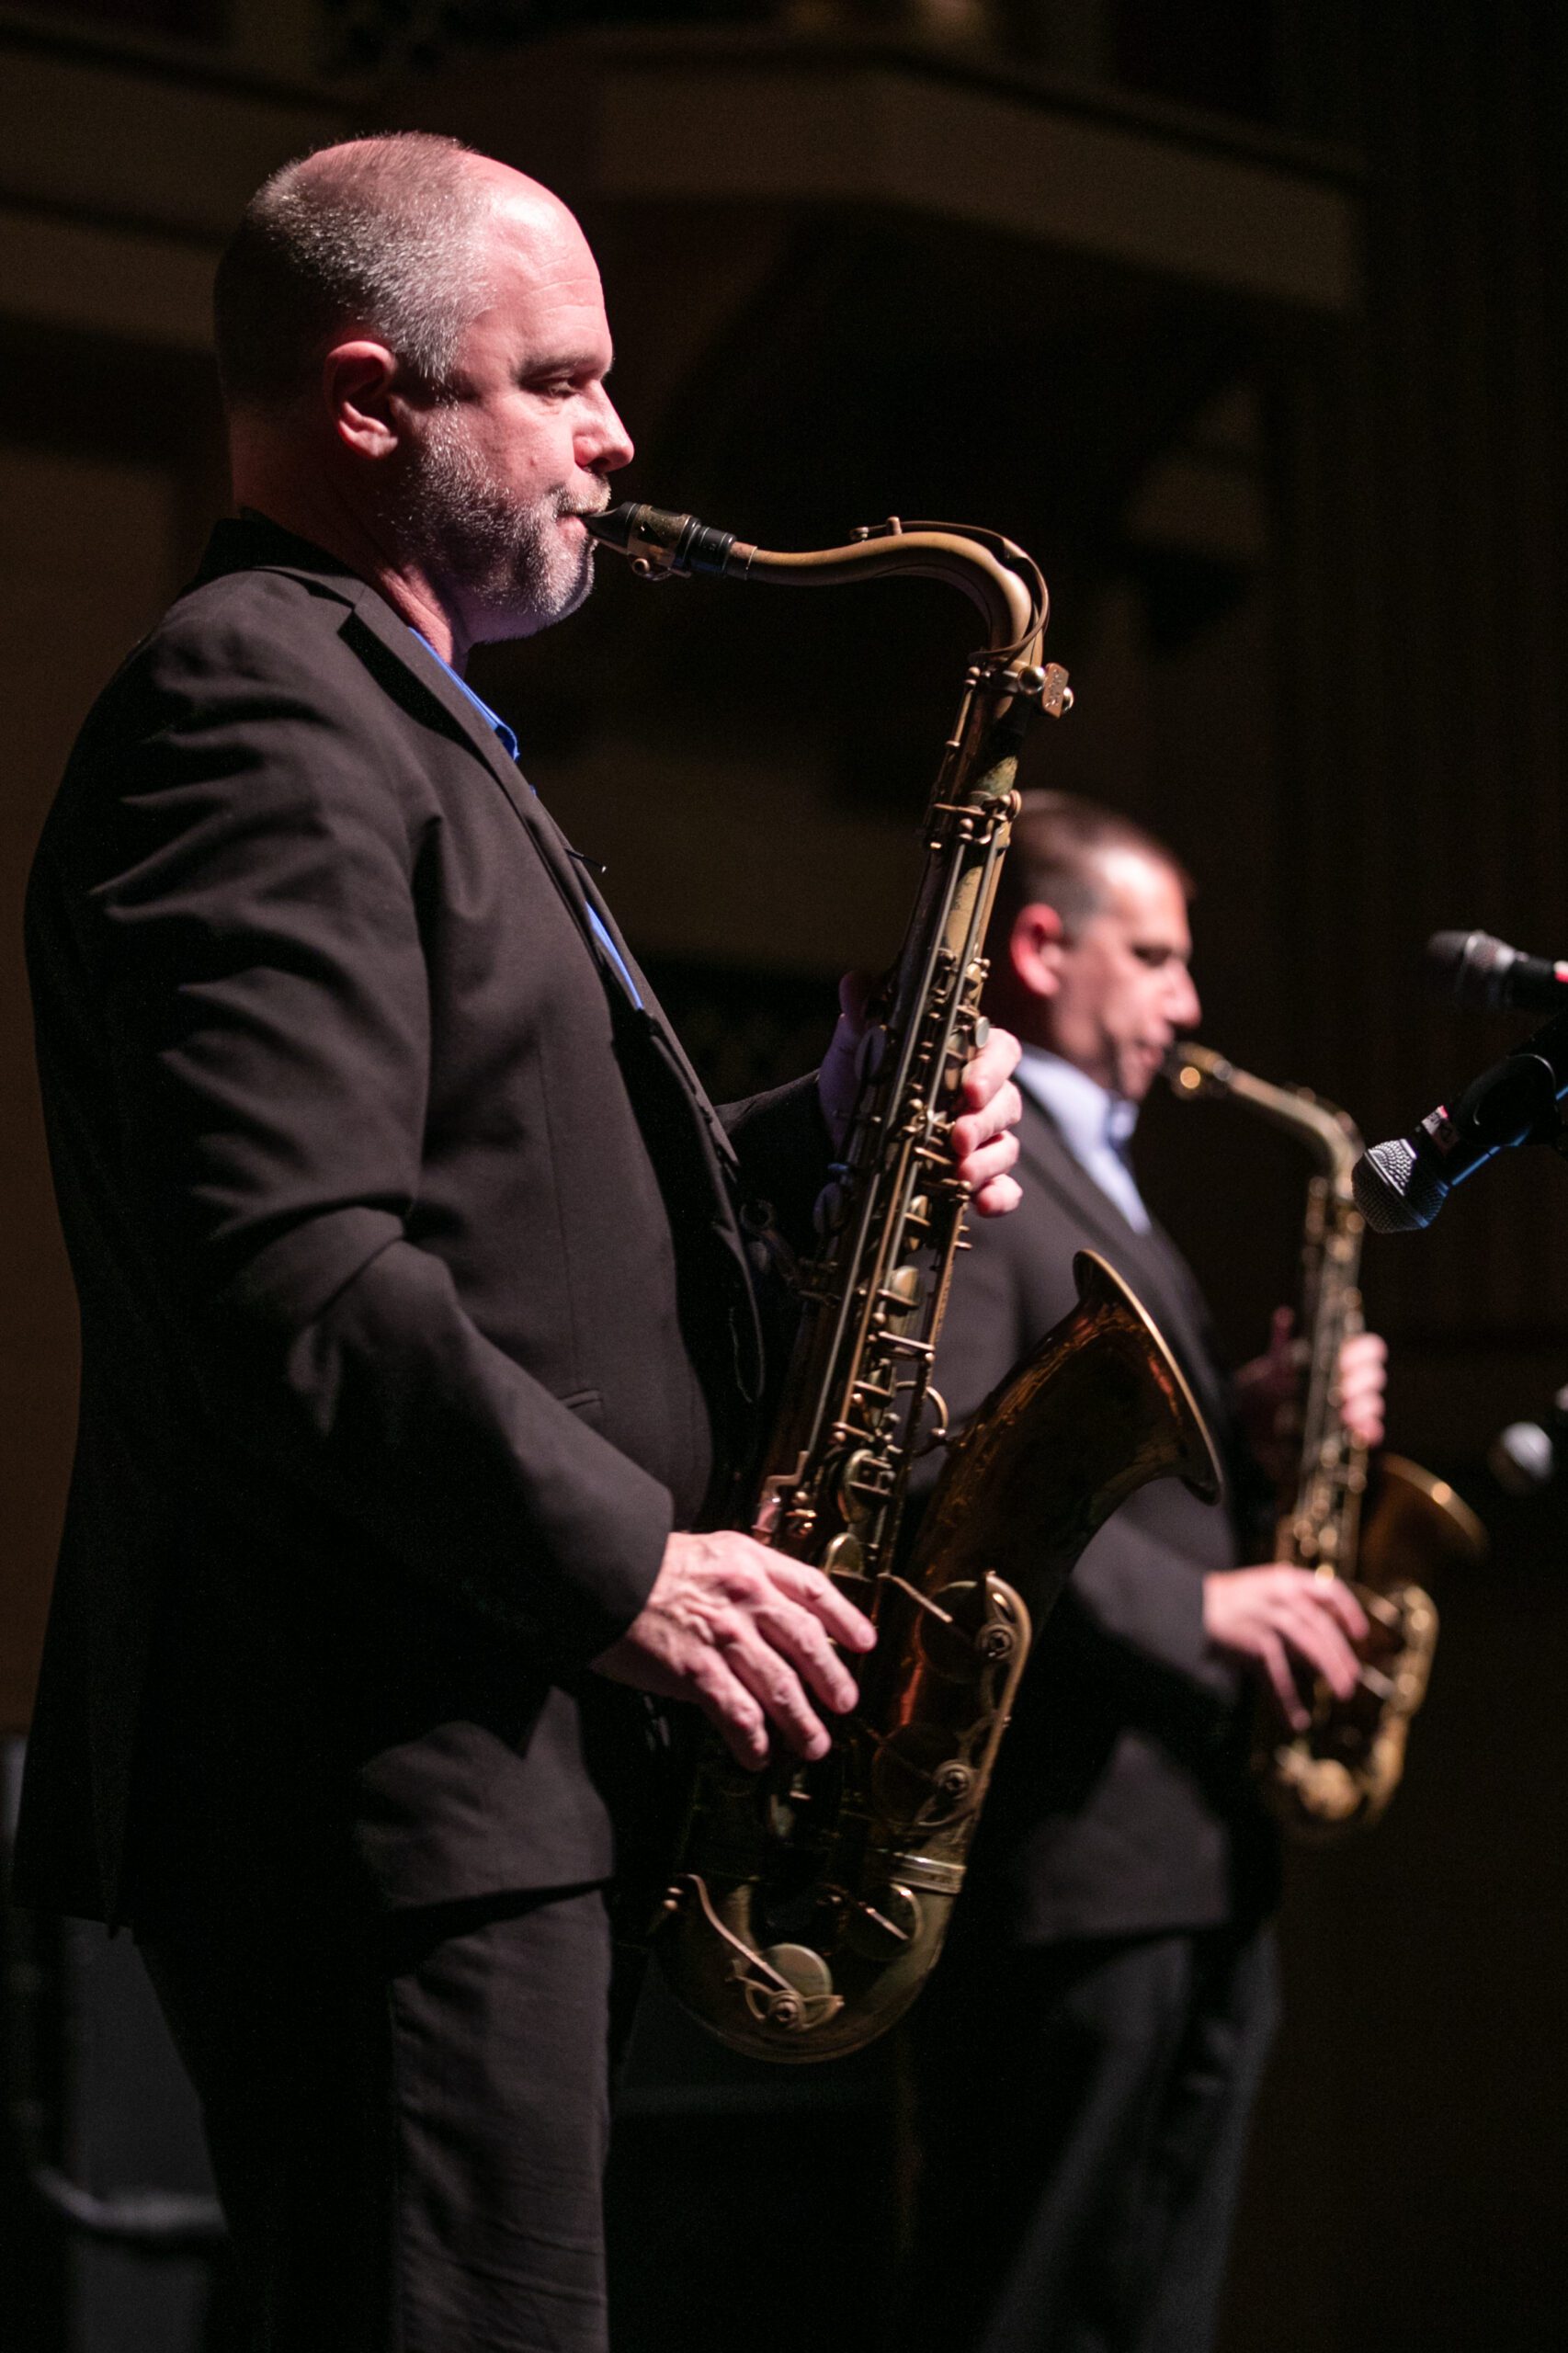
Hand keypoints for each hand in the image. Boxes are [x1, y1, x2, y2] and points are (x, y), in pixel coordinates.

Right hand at [590, 1530, 875, 1769]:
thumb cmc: (644, 1565)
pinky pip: (739, 1714)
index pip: (813, 1589)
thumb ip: (743, 1577)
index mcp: (750, 1562)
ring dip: (803, 1722)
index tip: (864, 1642)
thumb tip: (775, 1612)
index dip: (845, 1618)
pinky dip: (754, 1740)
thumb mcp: (707, 1551)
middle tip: (845, 1703)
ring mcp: (724, 1635)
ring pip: (782, 1686)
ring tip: (814, 1744)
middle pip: (808, 1643)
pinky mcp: (697, 1671)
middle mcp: (746, 1596)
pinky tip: (757, 1754)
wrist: (599, 1571)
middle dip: (832, 1679)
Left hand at [817, 971, 1022, 1216]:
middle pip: (1008, 1103)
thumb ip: (863, 1016)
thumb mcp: (857, 1047)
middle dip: (985, 1122)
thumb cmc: (858, 1079)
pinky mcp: (973, 1177)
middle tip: (958, 1137)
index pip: (999, 1052)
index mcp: (964, 1057)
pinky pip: (1004, 1189)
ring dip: (988, 1162)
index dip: (992, 1069)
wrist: (833, 1131)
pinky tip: (979, 1204)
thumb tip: (855, 984)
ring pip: (1006, 1147)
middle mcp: (980, 1098)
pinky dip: (998, 1196)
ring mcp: (981, 1139)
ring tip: (959, 1173)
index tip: (970, 1088)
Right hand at [1203, 1565, 1368, 1731]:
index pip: (1329, 1590)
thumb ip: (1293, 1602)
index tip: (1359, 1634)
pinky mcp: (1256, 1643)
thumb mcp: (1263, 1587)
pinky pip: (1279, 1676)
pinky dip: (1288, 1700)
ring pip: (1310, 1647)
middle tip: (1352, 1679)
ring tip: (1342, 1692)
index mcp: (1286, 1579)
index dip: (1349, 1612)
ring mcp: (1269, 1619)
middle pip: (1322, 1627)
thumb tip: (1326, 1634)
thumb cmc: (1228, 1600)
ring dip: (1329, 1671)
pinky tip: (1296, 1719)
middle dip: (1341, 1655)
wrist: (1187, 1605)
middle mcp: (1282, 1596)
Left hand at [1235, 1312, 1388, 1461]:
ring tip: (1344, 1412)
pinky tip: (1355, 1432)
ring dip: (1363, 1407)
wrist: (1261, 1418)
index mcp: (1344, 1356)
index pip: (1370, 1348)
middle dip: (1362, 1380)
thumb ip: (1283, 1340)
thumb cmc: (1275, 1381)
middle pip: (1374, 1376)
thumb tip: (1283, 1316)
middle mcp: (1355, 1379)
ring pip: (1373, 1404)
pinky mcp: (1353, 1430)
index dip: (1362, 1351)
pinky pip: (1370, 1431)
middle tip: (1344, 1386)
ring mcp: (1355, 1406)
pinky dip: (1366, 1432)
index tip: (1343, 1359)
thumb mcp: (1275, 1360)